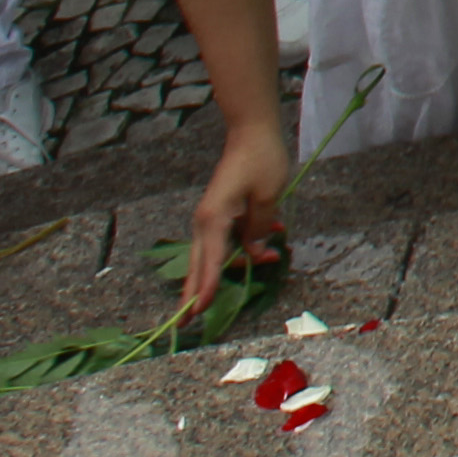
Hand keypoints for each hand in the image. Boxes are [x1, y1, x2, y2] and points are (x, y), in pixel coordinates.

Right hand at [182, 120, 290, 316]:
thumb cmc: (261, 160)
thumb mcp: (268, 196)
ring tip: (250, 273)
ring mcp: (211, 218)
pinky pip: (227, 239)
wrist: (251, 132)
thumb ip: (259, 229)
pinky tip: (271, 239)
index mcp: (214, 219)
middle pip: (200, 266)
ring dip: (232, 266)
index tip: (198, 312)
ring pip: (213, 255)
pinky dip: (243, 246)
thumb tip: (254, 254)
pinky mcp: (220, 214)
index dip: (206, 289)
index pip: (211, 262)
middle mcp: (206, 222)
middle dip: (194, 294)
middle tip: (185, 324)